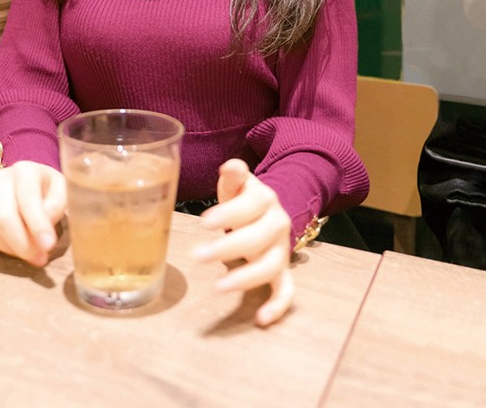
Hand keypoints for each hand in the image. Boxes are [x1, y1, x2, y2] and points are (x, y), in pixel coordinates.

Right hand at [0, 160, 66, 267]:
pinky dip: (7, 248)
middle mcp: (0, 179)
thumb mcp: (62, 190)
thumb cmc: (49, 187)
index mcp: (24, 170)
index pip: (27, 200)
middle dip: (23, 244)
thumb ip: (57, 206)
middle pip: (4, 218)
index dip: (37, 225)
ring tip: (35, 254)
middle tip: (40, 259)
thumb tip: (42, 232)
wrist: (31, 181)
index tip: (48, 246)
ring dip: (16, 250)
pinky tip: (21, 246)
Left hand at [193, 159, 293, 326]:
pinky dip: (278, 306)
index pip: (249, 206)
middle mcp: (278, 224)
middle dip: (228, 248)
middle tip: (198, 256)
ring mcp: (282, 250)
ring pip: (270, 266)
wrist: (268, 212)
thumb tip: (230, 167)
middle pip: (257, 238)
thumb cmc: (242, 198)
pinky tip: (261, 319)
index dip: (228, 215)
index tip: (203, 223)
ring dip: (246, 278)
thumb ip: (234, 176)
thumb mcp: (238, 183)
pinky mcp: (283, 271)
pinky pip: (287, 290)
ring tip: (219, 287)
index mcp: (265, 199)